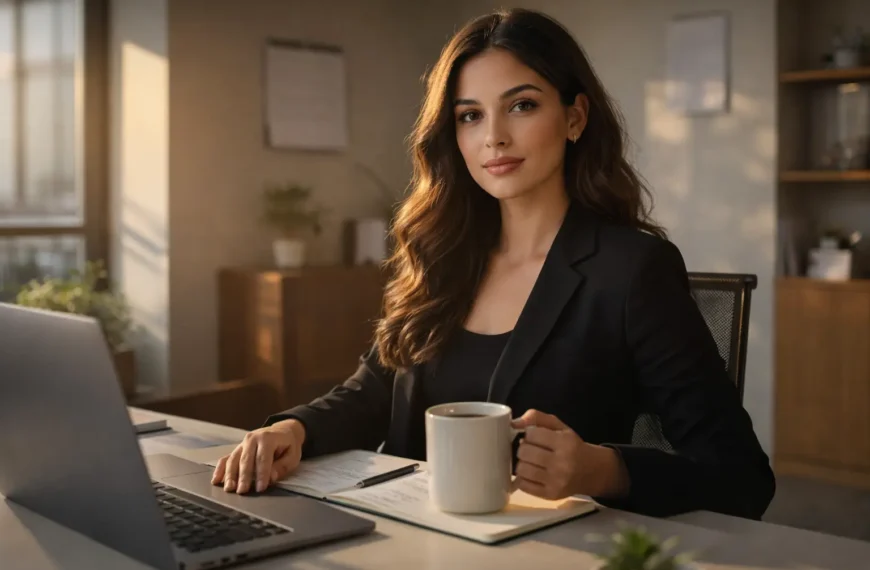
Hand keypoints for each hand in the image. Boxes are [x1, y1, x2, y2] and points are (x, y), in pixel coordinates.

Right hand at [211, 419, 305, 493]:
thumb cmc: (288, 445)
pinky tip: (216, 480)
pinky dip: (220, 469)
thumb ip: (282, 466)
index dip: (262, 474)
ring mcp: (242, 443)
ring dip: (230, 475)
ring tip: (229, 488)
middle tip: (242, 491)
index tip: (260, 488)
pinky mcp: (237, 449)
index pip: (263, 458)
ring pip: (233, 459)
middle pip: (246, 459)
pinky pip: (226, 459)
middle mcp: (252, 438)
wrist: (283, 431)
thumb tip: (271, 477)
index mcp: (268, 438)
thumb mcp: (292, 455)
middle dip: (244, 476)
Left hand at [511, 409, 628, 499]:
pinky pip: (524, 485)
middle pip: (524, 452)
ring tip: (530, 461)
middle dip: (523, 448)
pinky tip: (531, 473)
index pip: (532, 434)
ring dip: (522, 463)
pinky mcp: (550, 495)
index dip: (529, 434)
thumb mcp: (559, 426)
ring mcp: (556, 481)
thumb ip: (537, 417)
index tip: (533, 436)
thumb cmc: (572, 446)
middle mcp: (562, 463)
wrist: (591, 471)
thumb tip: (514, 422)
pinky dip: (523, 478)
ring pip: (522, 469)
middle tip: (530, 449)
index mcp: (565, 443)